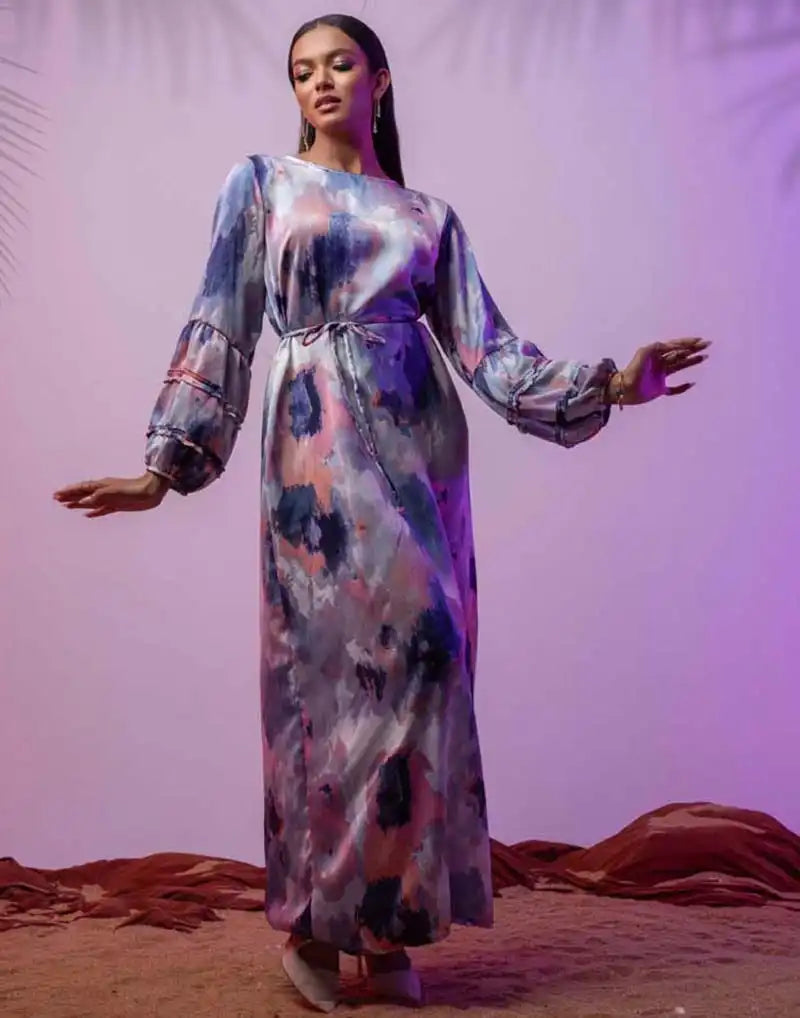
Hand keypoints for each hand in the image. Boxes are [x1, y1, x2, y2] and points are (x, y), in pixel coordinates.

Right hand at [53, 471, 170, 518]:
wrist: (150, 492)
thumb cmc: (132, 490)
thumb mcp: (112, 493)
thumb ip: (97, 497)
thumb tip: (83, 501)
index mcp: (101, 486)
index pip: (81, 488)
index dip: (69, 491)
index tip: (57, 495)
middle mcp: (103, 491)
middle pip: (83, 494)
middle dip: (70, 496)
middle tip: (57, 499)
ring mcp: (110, 498)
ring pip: (90, 501)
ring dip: (78, 503)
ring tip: (67, 506)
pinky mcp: (118, 505)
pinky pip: (101, 509)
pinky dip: (93, 511)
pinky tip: (88, 514)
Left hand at [611, 337, 710, 406]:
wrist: (623, 389)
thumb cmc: (633, 369)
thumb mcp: (645, 352)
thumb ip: (660, 347)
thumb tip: (675, 346)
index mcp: (656, 354)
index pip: (675, 346)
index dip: (687, 343)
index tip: (699, 340)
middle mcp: (660, 364)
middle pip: (680, 355)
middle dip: (693, 349)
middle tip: (707, 345)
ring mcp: (660, 377)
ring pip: (680, 367)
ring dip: (692, 362)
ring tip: (704, 357)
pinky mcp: (659, 390)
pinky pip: (674, 389)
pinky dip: (683, 387)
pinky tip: (691, 383)